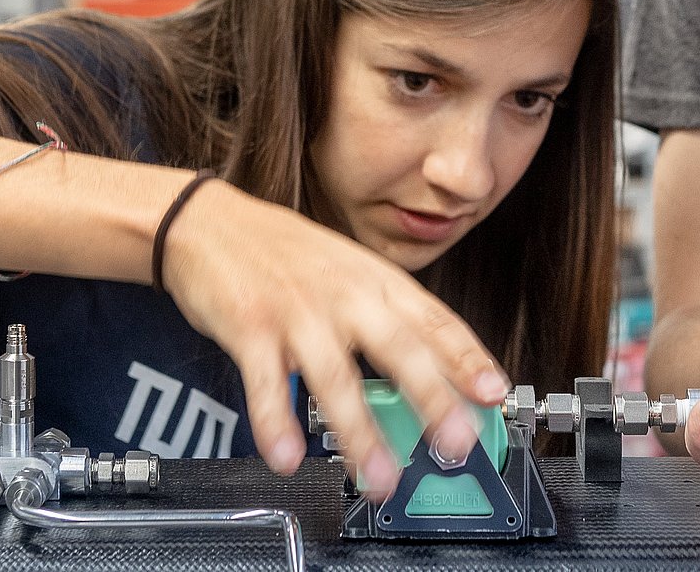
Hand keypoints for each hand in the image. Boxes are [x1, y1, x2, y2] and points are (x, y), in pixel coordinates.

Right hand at [159, 180, 507, 501]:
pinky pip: (266, 385)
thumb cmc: (282, 254)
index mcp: (375, 281)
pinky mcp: (249, 328)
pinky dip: (276, 424)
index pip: (435, 320)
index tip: (494, 394)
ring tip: (377, 477)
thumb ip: (387, 318)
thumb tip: (433, 373)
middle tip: (456, 441)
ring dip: (359, 432)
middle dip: (432, 398)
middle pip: (398, 348)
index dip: (468, 359)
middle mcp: (343, 294)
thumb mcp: (348, 271)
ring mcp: (297, 311)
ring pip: (335, 377)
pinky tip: (287, 457)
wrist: (205, 222)